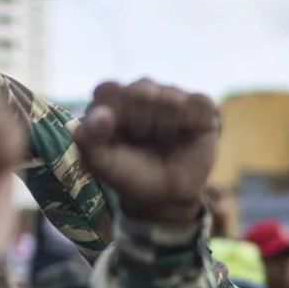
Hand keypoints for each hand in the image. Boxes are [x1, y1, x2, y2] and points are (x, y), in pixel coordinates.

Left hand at [73, 80, 218, 224]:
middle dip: (140, 123)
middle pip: (141, 90)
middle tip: (142, 142)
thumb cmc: (130, 175)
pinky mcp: (200, 106)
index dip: (115, 116)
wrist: (166, 197)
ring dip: (165, 127)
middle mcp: (142, 91)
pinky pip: (197, 103)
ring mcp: (172, 95)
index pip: (109, 91)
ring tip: (164, 141)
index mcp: (113, 100)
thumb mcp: (101, 163)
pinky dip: (190, 123)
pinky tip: (184, 135)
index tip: (118, 138)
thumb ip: (89, 139)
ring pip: (170, 98)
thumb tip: (101, 114)